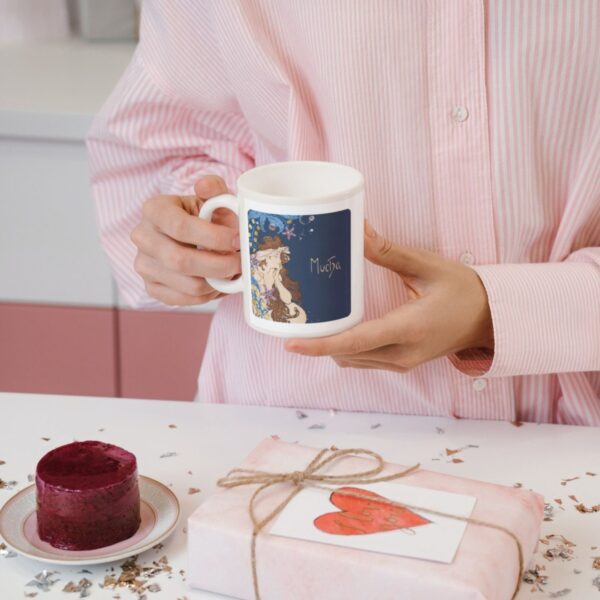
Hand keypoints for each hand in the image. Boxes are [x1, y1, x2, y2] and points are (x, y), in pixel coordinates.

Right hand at [131, 175, 240, 304]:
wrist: (191, 236)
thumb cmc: (205, 216)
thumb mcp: (211, 198)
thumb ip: (214, 188)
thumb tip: (204, 185)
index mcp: (154, 209)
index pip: (180, 227)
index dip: (213, 237)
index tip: (237, 240)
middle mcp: (142, 237)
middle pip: (180, 260)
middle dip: (219, 265)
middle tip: (241, 262)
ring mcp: (143, 265)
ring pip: (187, 285)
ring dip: (218, 282)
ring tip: (233, 272)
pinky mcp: (151, 288)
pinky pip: (185, 300)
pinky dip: (208, 295)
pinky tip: (219, 283)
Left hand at [285, 222, 493, 372]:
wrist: (491, 318)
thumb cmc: (464, 290)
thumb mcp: (428, 266)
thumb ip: (389, 252)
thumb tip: (358, 230)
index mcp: (409, 328)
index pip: (356, 342)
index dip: (320, 345)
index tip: (292, 344)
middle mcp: (403, 354)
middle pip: (347, 354)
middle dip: (318, 342)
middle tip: (294, 319)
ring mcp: (402, 363)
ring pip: (353, 360)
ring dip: (330, 346)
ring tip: (310, 322)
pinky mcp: (401, 362)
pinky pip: (364, 360)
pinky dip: (346, 348)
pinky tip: (336, 329)